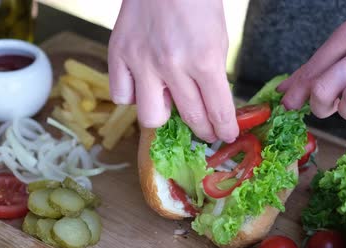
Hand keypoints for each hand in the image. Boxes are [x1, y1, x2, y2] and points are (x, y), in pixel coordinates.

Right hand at [108, 0, 237, 142]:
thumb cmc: (198, 1)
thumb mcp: (219, 37)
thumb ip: (212, 73)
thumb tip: (210, 105)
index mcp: (205, 59)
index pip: (218, 110)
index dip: (225, 129)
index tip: (226, 136)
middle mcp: (172, 65)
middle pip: (191, 118)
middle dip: (204, 131)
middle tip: (207, 133)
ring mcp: (142, 62)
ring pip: (152, 118)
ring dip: (165, 116)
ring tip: (170, 102)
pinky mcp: (118, 54)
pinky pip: (123, 96)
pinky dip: (133, 95)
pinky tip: (142, 84)